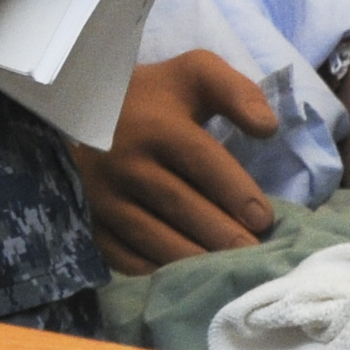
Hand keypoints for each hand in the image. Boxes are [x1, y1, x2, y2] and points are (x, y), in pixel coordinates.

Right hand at [73, 51, 280, 272]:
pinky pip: (121, 253)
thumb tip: (268, 128)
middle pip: (180, 205)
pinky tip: (181, 276)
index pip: (203, 163)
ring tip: (224, 270)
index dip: (236, 192)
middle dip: (220, 233)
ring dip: (191, 256)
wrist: (81, 106)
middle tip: (252, 255)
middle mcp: (126, 163)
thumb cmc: (155, 95)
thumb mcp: (197, 74)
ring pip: (151, 234)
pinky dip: (152, 268)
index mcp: (158, 126)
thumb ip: (238, 93)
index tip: (265, 219)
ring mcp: (102, 195)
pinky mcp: (88, 218)